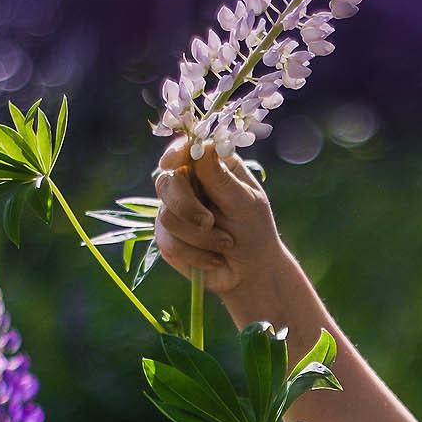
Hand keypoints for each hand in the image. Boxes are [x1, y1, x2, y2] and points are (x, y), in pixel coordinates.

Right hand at [152, 143, 289, 305]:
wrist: (250, 274)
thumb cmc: (254, 232)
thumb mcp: (245, 204)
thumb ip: (221, 179)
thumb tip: (203, 148)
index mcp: (213, 166)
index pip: (186, 149)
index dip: (175, 153)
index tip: (170, 163)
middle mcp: (190, 183)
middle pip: (167, 182)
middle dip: (187, 207)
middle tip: (209, 223)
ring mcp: (175, 209)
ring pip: (167, 215)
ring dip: (200, 237)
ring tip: (225, 244)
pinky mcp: (168, 235)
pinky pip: (168, 241)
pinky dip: (195, 254)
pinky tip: (214, 259)